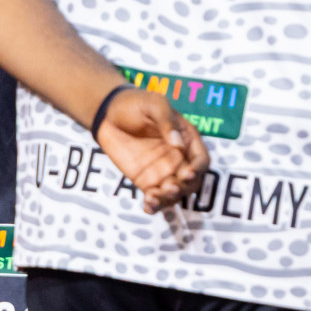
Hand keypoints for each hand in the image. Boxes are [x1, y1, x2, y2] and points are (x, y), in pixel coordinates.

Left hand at [95, 89, 209, 213]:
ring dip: (168, 199)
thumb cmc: (136, 103)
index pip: (201, 160)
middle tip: (169, 186)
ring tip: (153, 197)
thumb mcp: (155, 104)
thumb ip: (167, 122)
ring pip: (175, 193)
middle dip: (183, 187)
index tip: (187, 173)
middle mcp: (179, 158)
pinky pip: (155, 197)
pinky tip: (148, 206)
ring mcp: (163, 171)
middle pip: (191, 181)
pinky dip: (154, 205)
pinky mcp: (146, 180)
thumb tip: (177, 143)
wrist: (108, 112)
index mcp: (187, 140)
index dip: (198, 169)